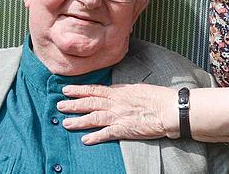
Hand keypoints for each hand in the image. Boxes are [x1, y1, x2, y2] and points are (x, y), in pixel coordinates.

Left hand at [58, 83, 176, 144]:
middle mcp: (116, 103)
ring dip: (78, 121)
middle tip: (59, 105)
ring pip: (93, 118)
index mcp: (119, 92)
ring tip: (65, 123)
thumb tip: (115, 91)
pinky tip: (85, 140)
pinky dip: (95, 137)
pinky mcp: (125, 129)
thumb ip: (124, 91)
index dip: (79, 90)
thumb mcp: (138, 89)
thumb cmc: (158, 98)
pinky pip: (106, 134)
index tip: (66, 90)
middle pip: (90, 103)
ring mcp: (119, 116)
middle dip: (73, 104)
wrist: (169, 109)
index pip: (94, 90)